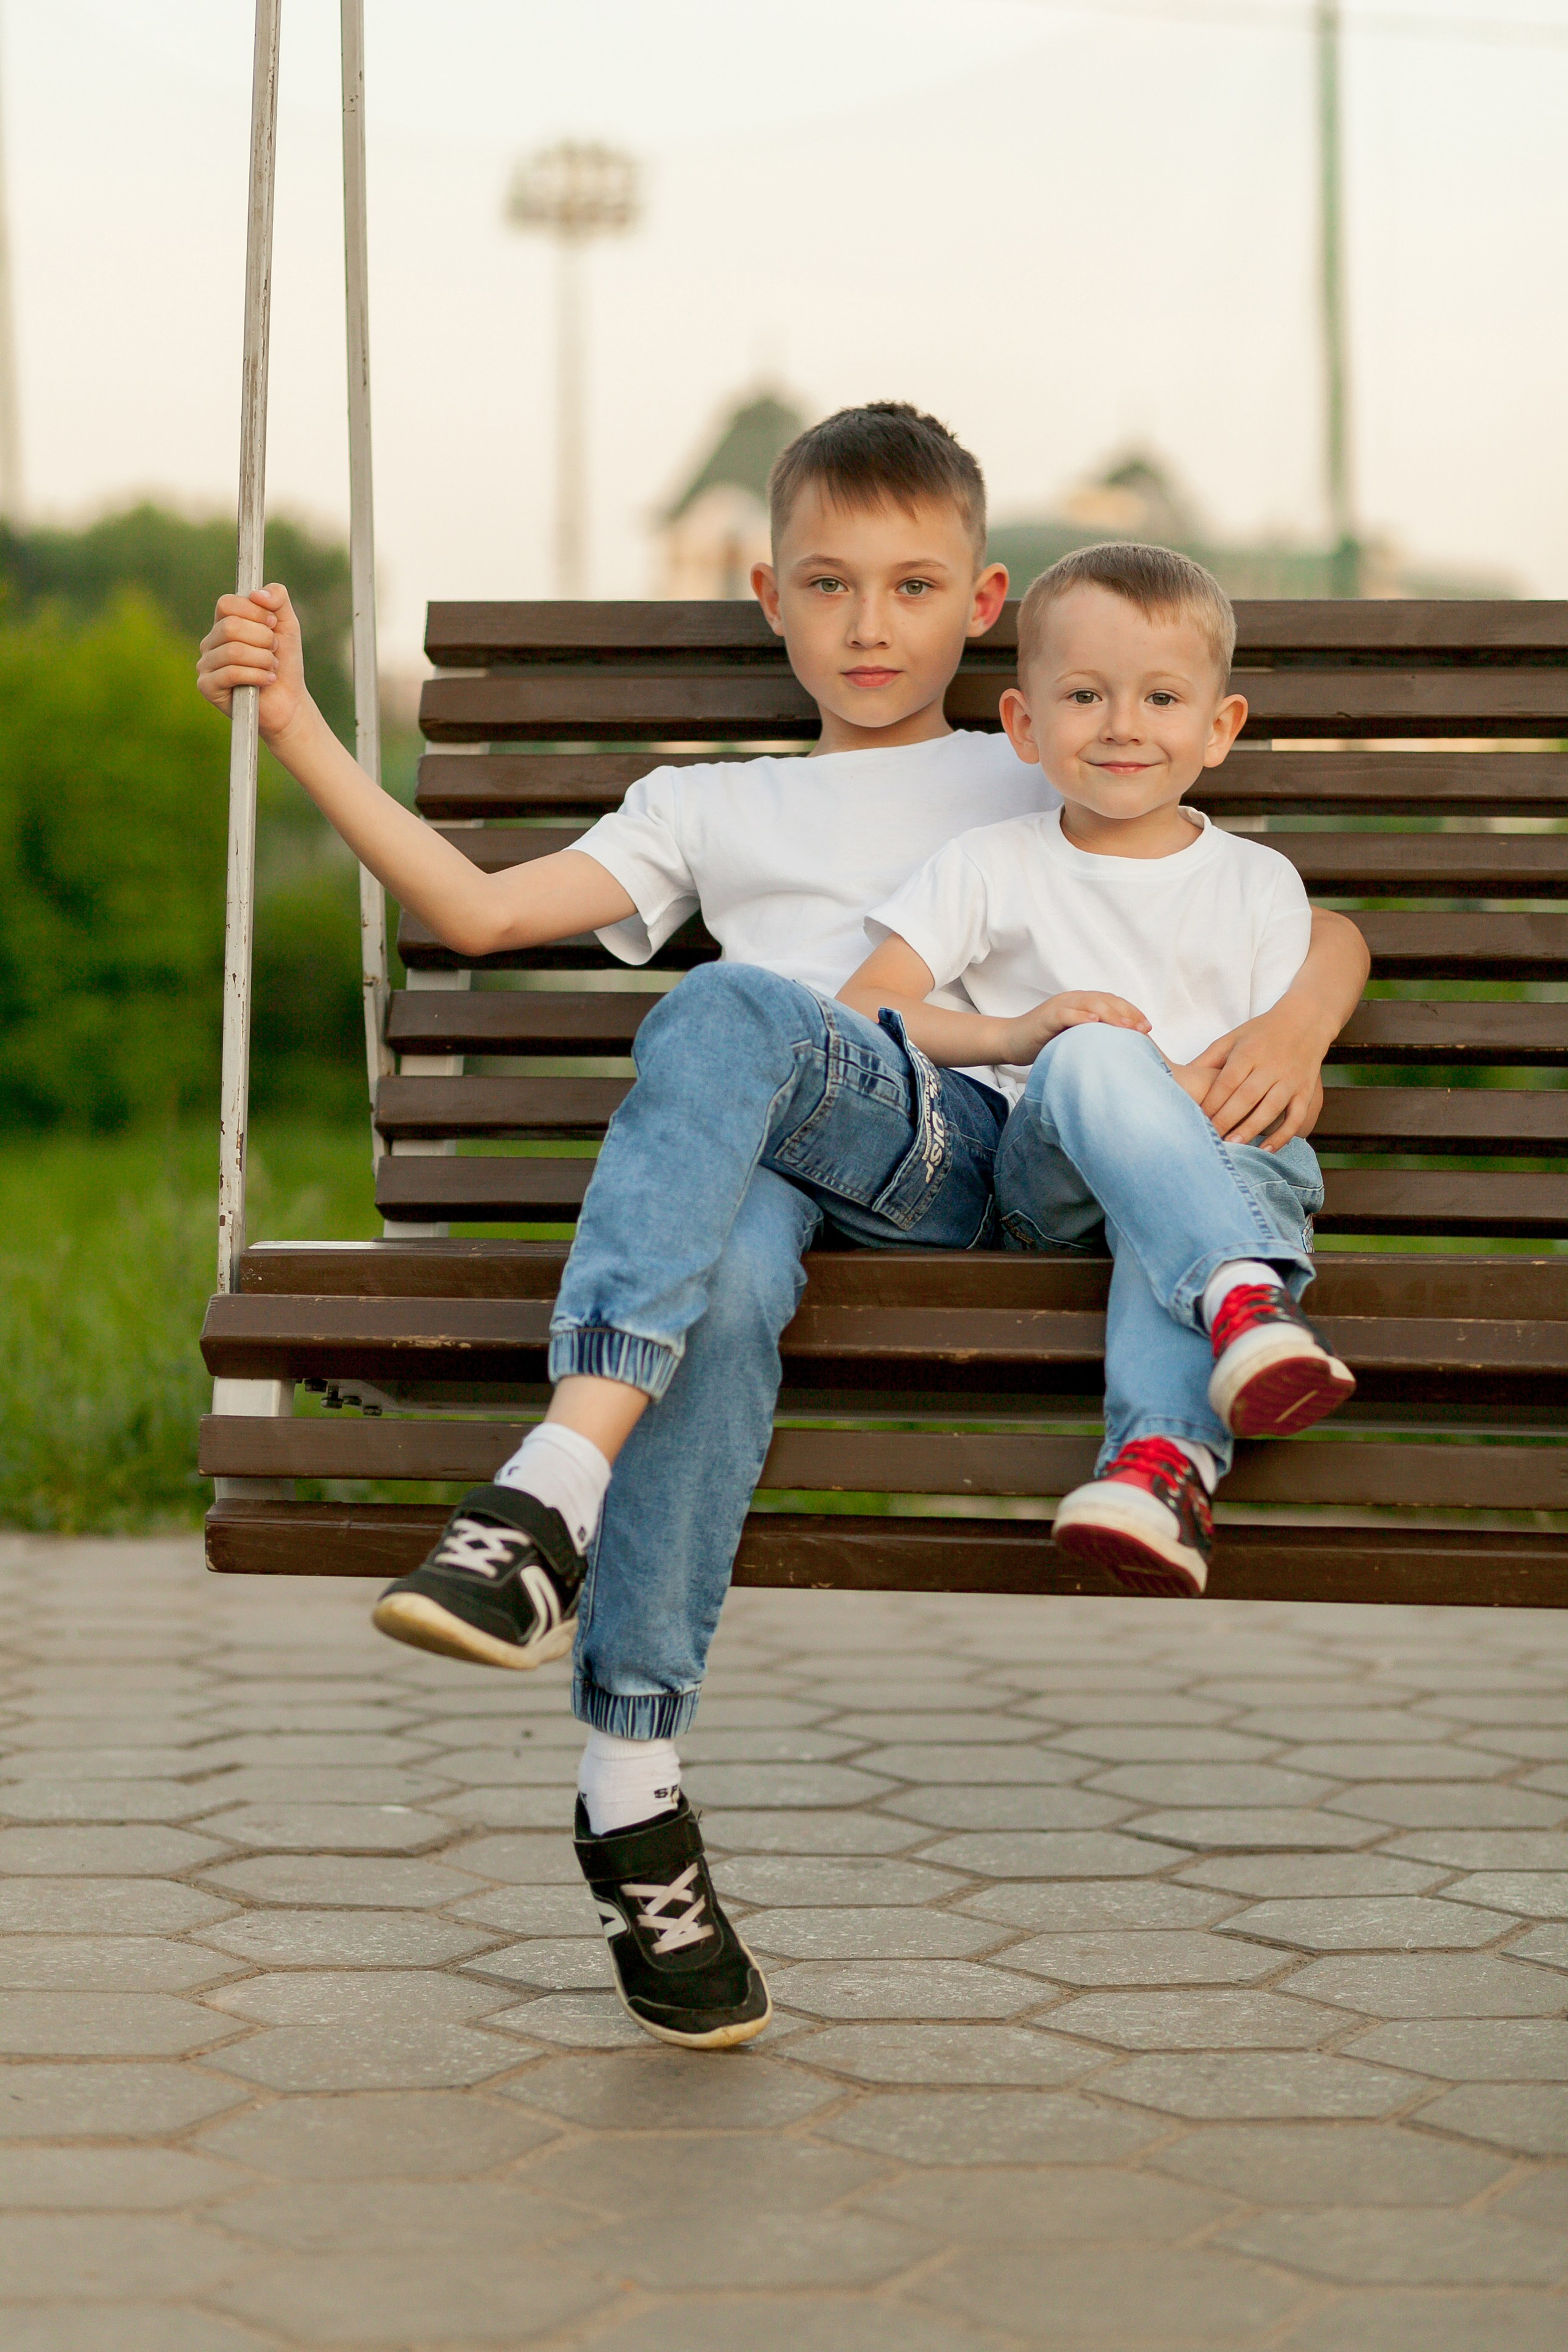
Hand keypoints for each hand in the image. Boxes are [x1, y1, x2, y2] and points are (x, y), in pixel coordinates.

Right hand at [197, 583, 309, 744]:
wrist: (290, 702)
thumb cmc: (285, 663)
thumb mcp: (288, 625)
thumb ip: (278, 599)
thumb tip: (257, 594)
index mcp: (224, 623)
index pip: (227, 604)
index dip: (254, 612)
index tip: (272, 625)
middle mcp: (210, 642)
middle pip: (230, 627)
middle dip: (263, 639)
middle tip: (274, 651)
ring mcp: (205, 664)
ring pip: (233, 651)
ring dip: (263, 660)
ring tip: (271, 668)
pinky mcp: (207, 686)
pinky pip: (231, 673)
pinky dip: (257, 676)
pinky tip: (267, 681)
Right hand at [998, 991, 1149, 1064]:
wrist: (1010, 1040)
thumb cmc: (1042, 1042)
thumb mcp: (1072, 1038)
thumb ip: (1091, 1037)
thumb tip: (1117, 1050)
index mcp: (1082, 1004)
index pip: (1113, 1003)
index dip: (1132, 1013)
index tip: (1148, 1029)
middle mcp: (1073, 1000)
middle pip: (1106, 1001)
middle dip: (1127, 1014)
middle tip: (1143, 1030)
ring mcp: (1060, 1006)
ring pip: (1090, 1004)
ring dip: (1111, 1014)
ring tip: (1126, 1027)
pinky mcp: (1047, 1017)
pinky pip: (1066, 1013)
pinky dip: (1081, 1017)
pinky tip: (1094, 1024)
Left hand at [1189, 1000, 1327, 1151]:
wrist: (1305, 1021)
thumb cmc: (1261, 1033)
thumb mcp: (1232, 1038)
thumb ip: (1208, 1059)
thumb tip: (1178, 1077)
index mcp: (1249, 1052)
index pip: (1227, 1081)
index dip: (1212, 1102)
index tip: (1197, 1120)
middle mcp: (1271, 1066)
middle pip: (1247, 1096)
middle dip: (1227, 1120)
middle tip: (1210, 1140)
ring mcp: (1290, 1079)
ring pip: (1271, 1107)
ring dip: (1252, 1129)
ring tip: (1234, 1147)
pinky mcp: (1305, 1091)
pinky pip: (1296, 1117)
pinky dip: (1283, 1135)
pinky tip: (1267, 1150)